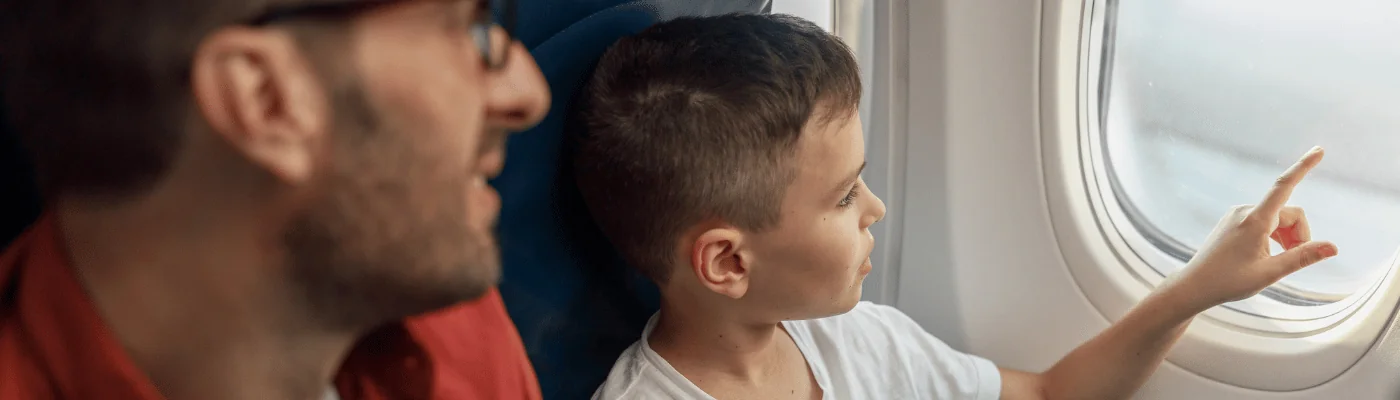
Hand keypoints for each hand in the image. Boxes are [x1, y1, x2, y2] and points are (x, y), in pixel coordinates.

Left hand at [1167, 146, 1339, 310]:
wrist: (1194, 285)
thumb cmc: (1228, 281)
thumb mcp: (1270, 272)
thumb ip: (1302, 257)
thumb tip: (1333, 247)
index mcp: (1255, 220)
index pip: (1284, 186)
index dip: (1303, 167)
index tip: (1319, 150)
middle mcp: (1245, 211)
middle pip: (1289, 213)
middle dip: (1299, 235)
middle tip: (1292, 259)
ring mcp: (1237, 215)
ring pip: (1277, 219)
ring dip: (1286, 237)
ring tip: (1278, 261)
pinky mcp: (1233, 221)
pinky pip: (1263, 222)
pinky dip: (1273, 236)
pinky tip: (1267, 255)